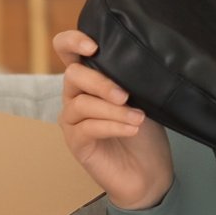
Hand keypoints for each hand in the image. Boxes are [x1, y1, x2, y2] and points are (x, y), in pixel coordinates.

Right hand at [54, 30, 173, 210]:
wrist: (149, 173)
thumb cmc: (145, 132)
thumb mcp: (143, 98)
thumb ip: (130, 79)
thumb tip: (136, 60)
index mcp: (90, 79)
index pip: (66, 50)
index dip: (72, 42)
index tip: (93, 45)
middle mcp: (75, 96)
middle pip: (74, 75)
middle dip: (101, 82)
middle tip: (126, 96)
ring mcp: (73, 120)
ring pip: (82, 104)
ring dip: (113, 110)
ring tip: (137, 118)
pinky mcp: (76, 143)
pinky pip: (88, 128)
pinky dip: (112, 126)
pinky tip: (131, 129)